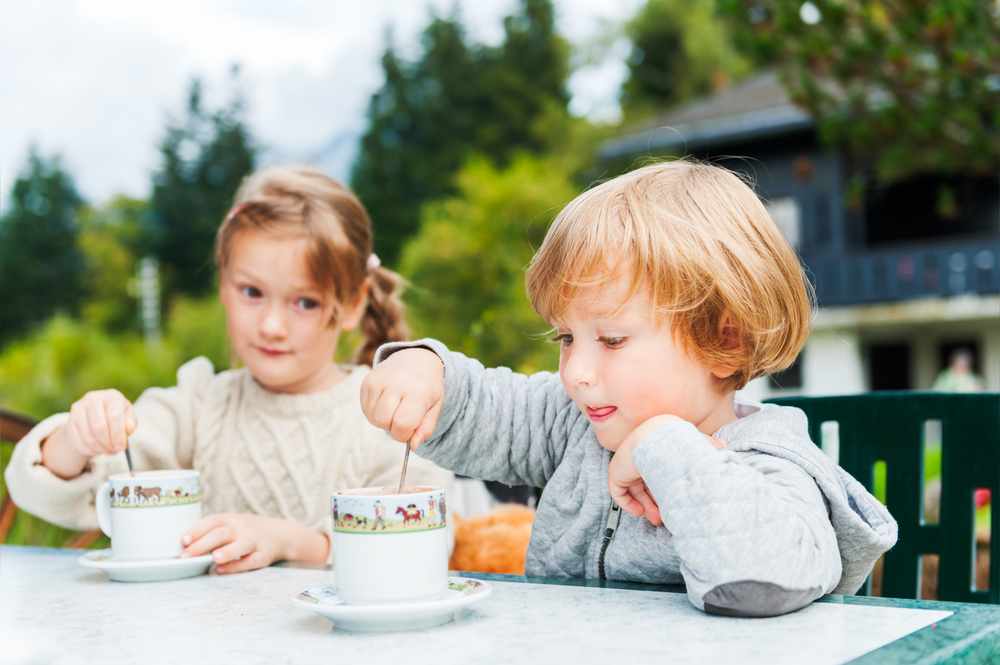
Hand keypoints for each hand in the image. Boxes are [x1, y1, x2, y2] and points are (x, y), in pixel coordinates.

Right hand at [63, 389, 137, 456]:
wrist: (95, 414)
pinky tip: (98, 450)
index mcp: (111, 396)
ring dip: (100, 449)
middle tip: (115, 451)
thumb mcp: (128, 416)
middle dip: (109, 444)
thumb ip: (131, 423)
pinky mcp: (69, 422)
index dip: (118, 434)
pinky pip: (79, 443)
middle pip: (99, 427)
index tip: (122, 446)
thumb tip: (128, 429)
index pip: (114, 416)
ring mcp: (78, 410)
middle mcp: (92, 399)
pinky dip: (90, 451)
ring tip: (108, 450)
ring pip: (89, 437)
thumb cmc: (116, 416)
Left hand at [180, 513, 328, 573]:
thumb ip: (209, 533)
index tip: (183, 540)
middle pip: (221, 534)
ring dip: (227, 551)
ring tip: (213, 558)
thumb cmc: (243, 531)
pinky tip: (222, 570)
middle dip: (202, 545)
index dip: (197, 529)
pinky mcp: (263, 555)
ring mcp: (254, 541)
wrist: (278, 534)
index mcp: (229, 519)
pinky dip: (236, 566)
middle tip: (185, 557)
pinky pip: (250, 561)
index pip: (211, 521)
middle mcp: (241, 528)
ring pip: (241, 545)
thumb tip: (180, 547)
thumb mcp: (229, 525)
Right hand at [360, 348, 444, 448]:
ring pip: (373, 417)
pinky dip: (375, 413)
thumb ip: (426, 428)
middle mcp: (396, 383)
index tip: (409, 431)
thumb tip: (413, 445)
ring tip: (395, 410)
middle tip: (402, 419)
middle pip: (384, 421)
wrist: (415, 359)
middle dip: (392, 428)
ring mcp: (379, 380)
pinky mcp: (367, 381)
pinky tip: (386, 403)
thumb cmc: (427, 388)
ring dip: (383, 421)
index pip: (403, 424)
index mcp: (418, 391)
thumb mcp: (435, 407)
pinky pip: (366, 409)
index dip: (404, 435)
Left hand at [608, 416, 727, 525]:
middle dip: (655, 503)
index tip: (675, 502)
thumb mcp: (699, 443)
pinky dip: (627, 504)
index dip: (666, 488)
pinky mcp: (616, 472)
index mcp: (656, 450)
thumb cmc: (679, 440)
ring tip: (656, 519)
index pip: (658, 472)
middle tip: (664, 517)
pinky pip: (618, 492)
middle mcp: (640, 456)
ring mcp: (626, 463)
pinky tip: (639, 512)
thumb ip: (709, 444)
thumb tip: (723, 446)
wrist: (658, 439)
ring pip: (634, 490)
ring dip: (645, 506)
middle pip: (646, 484)